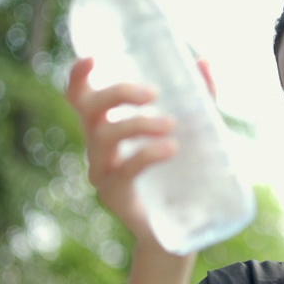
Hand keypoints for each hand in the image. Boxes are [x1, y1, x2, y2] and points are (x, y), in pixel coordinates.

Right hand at [65, 56, 216, 248]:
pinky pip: (124, 169)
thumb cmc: (180, 171)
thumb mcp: (192, 130)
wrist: (180, 226)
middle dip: (117, 93)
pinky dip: (147, 153)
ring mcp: (103, 171)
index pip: (80, 96)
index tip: (93, 57)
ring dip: (137, 123)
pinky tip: (171, 149)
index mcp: (107, 126)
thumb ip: (198, 97)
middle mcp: (97, 146)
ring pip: (104, 136)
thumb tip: (204, 62)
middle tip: (153, 93)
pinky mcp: (115, 195)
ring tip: (171, 125)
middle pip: (88, 109)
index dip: (79, 76)